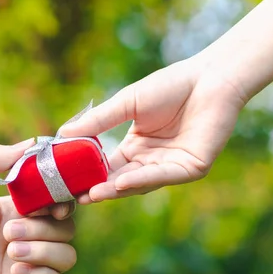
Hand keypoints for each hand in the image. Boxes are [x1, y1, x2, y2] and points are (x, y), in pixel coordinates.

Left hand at [0, 140, 76, 273]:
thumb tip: (33, 142)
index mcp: (14, 213)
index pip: (56, 202)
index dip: (61, 200)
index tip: (54, 204)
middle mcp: (25, 239)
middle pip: (66, 228)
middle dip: (43, 228)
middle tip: (9, 232)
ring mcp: (28, 268)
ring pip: (67, 255)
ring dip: (43, 250)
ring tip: (10, 253)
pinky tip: (14, 273)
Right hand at [59, 55, 246, 201]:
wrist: (210, 77)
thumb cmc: (170, 86)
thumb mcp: (126, 103)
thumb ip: (98, 121)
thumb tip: (62, 134)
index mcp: (135, 147)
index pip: (107, 166)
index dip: (88, 174)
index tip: (66, 180)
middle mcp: (151, 161)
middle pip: (120, 180)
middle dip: (99, 188)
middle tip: (76, 196)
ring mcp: (170, 167)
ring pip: (139, 183)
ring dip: (116, 189)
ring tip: (92, 194)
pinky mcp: (190, 169)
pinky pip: (161, 177)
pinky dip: (140, 180)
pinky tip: (120, 183)